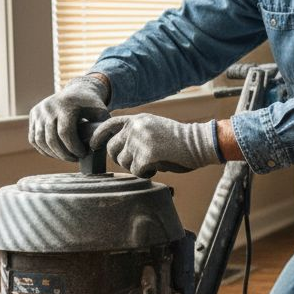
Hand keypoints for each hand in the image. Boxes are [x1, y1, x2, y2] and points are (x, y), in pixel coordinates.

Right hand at [28, 76, 110, 160]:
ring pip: (40, 140)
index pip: (65, 132)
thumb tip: (98, 145)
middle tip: (75, 159)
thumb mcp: (101, 113)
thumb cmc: (92, 106)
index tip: (83, 154)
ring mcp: (39, 110)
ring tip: (66, 157)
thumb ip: (102, 128)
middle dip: (64, 154)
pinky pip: (34, 138)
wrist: (77, 91)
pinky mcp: (33, 115)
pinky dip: (43, 149)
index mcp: (66, 105)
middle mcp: (49, 107)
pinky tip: (56, 153)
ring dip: (53, 154)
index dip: (73, 147)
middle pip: (51, 138)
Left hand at [90, 114, 222, 177]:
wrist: (199, 143)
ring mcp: (141, 140)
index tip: (94, 145)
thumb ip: (136, 133)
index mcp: (137, 119)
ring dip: (135, 166)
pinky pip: (136, 171)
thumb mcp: (154, 128)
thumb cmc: (179, 140)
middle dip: (121, 158)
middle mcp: (136, 127)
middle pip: (112, 148)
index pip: (108, 125)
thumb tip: (119, 147)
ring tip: (152, 163)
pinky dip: (145, 173)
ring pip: (123, 161)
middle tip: (138, 161)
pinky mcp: (147, 154)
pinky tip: (157, 168)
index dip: (98, 136)